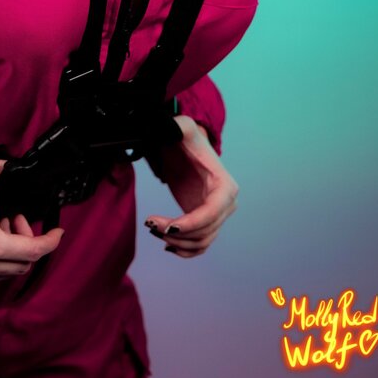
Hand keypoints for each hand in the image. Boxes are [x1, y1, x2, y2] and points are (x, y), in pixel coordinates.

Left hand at [144, 115, 238, 258]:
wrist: (184, 148)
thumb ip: (178, 126)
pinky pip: (200, 245)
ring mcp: (217, 215)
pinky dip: (185, 251)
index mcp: (225, 186)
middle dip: (177, 232)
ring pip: (201, 241)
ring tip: (153, 228)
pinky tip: (167, 245)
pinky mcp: (206, 221)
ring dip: (176, 242)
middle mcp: (226, 204)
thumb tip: (173, 129)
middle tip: (150, 223)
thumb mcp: (182, 128)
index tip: (169, 226)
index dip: (192, 223)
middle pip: (205, 231)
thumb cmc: (184, 138)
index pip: (212, 212)